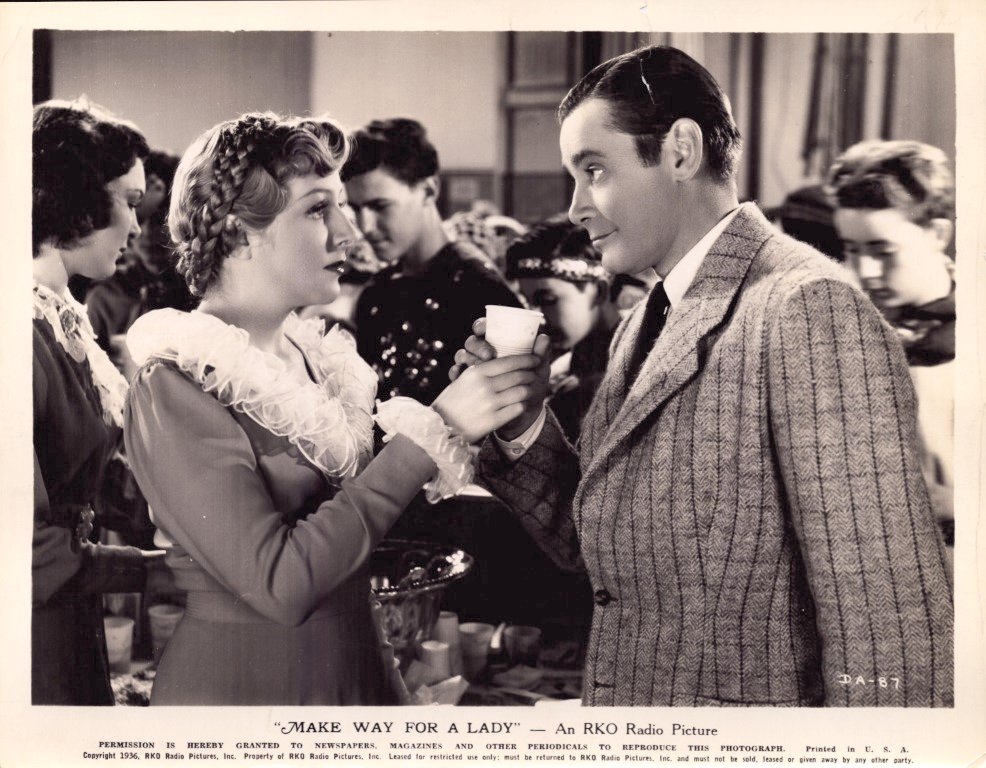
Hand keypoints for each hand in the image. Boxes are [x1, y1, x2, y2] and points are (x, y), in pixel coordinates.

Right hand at [446, 318, 550, 439]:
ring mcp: (489, 404)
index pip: (509, 361)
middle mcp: (484, 386)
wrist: (441, 426)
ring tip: (529, 390)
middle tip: (534, 376)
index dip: (527, 359)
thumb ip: (482, 369)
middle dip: (531, 374)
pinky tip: (520, 405)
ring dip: (529, 390)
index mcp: (476, 372)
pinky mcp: (493, 420)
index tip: (535, 359)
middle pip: (519, 375)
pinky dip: (522, 405)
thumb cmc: (453, 400)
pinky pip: (518, 408)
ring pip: (522, 391)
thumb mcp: (464, 379)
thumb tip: (501, 358)